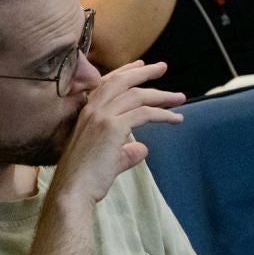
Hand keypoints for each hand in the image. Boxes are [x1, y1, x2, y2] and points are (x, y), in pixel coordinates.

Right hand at [46, 59, 185, 207]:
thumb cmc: (85, 178)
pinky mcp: (113, 127)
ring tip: (179, 98)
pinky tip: (176, 119)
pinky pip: (144, 113)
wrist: (74, 189)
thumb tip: (141, 149)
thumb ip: (125, 151)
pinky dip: (163, 115)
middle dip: (144, 72)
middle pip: (121, 82)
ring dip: (161, 95)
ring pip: (136, 96)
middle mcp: (91, 110)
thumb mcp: (108, 158)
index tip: (141, 65)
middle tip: (162, 67)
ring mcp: (101, 117)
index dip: (125, 72)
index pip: (106, 84)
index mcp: (85, 113)